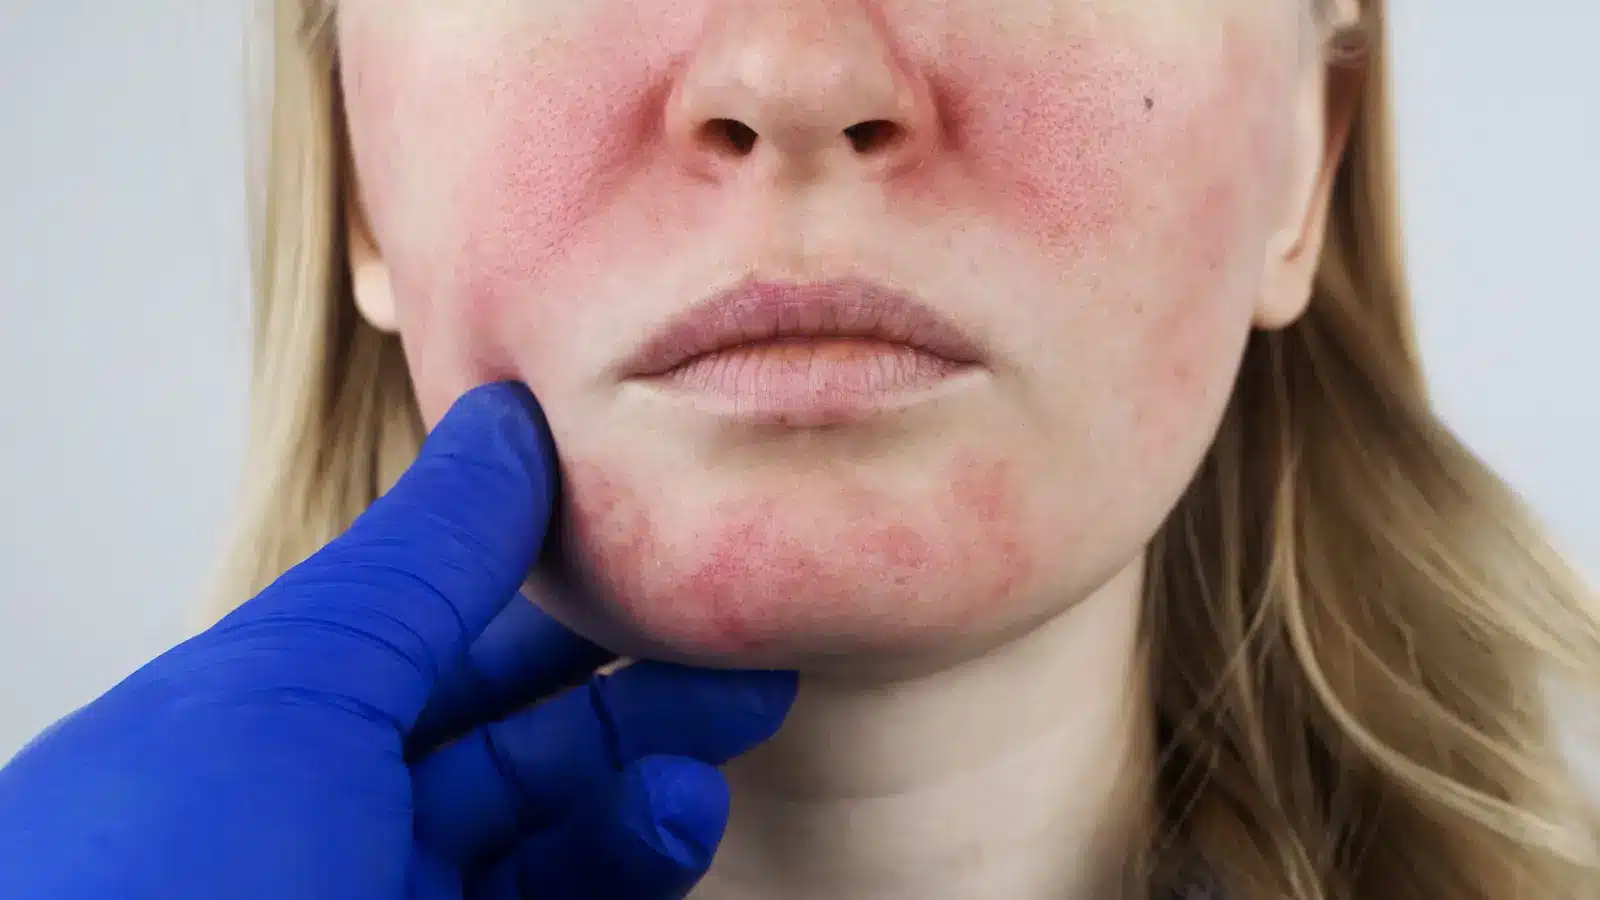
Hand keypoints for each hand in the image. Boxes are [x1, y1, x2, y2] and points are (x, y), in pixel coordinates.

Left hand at [0, 382, 796, 899]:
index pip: (416, 617)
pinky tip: (685, 810)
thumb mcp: (297, 687)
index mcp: (254, 729)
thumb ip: (422, 559)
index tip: (633, 501)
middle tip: (729, 614)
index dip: (526, 550)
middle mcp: (321, 825)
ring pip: (551, 823)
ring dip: (650, 761)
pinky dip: (639, 855)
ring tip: (739, 709)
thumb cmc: (164, 881)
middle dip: (622, 660)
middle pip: (500, 719)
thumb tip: (503, 420)